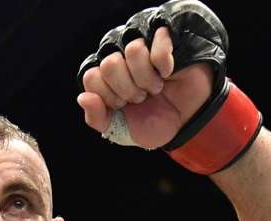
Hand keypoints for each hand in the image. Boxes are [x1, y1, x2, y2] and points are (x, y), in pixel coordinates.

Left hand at [78, 25, 212, 148]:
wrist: (187, 121)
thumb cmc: (153, 121)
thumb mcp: (120, 131)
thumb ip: (97, 118)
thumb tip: (82, 97)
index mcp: (105, 78)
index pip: (91, 77)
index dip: (108, 97)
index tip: (124, 106)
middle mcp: (120, 58)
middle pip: (109, 64)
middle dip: (128, 90)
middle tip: (141, 98)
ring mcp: (142, 47)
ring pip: (133, 50)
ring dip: (146, 79)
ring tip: (155, 88)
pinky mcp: (164, 40)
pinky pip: (157, 43)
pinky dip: (163, 65)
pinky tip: (167, 73)